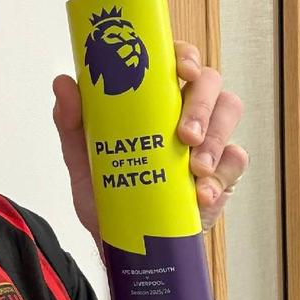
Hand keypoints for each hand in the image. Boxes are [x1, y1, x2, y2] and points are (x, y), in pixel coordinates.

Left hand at [52, 40, 247, 255]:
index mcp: (152, 98)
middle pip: (211, 83)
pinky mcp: (220, 173)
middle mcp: (183, 110)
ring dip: (216, 138)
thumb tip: (63, 82)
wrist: (119, 244)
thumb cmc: (103, 190)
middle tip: (184, 135)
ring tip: (195, 168)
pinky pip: (236, 160)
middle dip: (203, 104)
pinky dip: (222, 175)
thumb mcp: (80, 155)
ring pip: (230, 114)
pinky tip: (202, 193)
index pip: (176, 60)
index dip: (185, 55)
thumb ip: (70, 120)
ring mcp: (205, 141)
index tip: (181, 69)